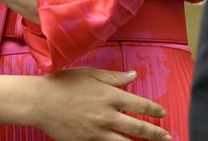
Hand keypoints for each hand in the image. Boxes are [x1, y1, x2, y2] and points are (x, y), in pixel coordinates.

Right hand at [35, 68, 169, 140]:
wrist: (40, 102)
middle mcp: (108, 116)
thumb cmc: (63, 83)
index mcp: (110, 96)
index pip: (141, 105)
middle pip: (139, 128)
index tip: (162, 114)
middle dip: (157, 134)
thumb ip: (114, 77)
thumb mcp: (90, 74)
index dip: (154, 111)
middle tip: (167, 137)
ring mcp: (98, 132)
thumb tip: (134, 76)